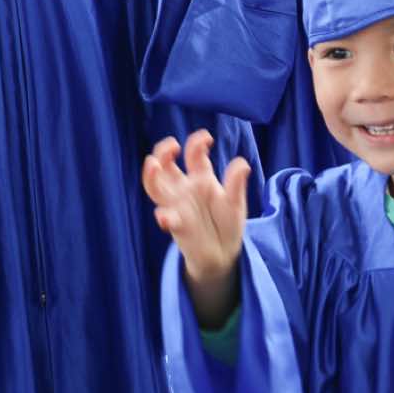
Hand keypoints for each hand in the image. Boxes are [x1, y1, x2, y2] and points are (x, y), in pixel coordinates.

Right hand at [143, 130, 250, 324]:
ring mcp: (177, 206)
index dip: (197, 143)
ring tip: (152, 164)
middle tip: (171, 145)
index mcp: (201, 177)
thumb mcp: (235, 202)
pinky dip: (164, 217)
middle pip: (165, 165)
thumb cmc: (227, 223)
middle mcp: (185, 188)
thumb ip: (236, 184)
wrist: (224, 254)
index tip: (207, 138)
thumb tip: (242, 163)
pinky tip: (165, 217)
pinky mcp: (176, 226)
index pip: (194, 154)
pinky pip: (167, 219)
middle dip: (163, 152)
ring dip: (151, 176)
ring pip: (155, 186)